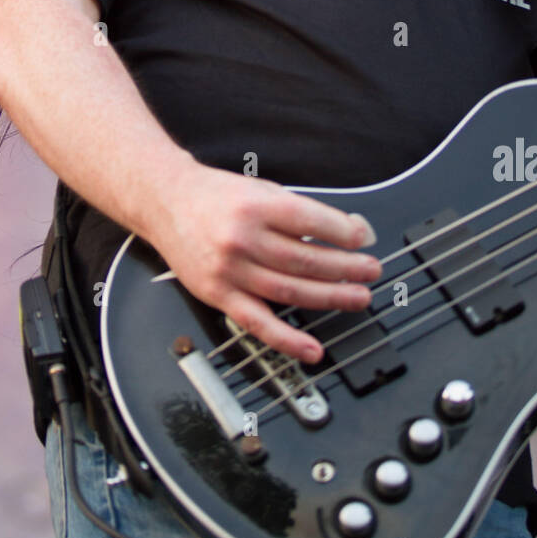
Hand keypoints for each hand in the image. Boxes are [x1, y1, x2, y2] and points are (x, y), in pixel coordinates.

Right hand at [145, 159, 382, 364]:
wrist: (165, 202)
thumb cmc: (216, 195)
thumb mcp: (260, 189)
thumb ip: (299, 211)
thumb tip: (346, 232)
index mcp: (256, 205)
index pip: (311, 221)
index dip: (343, 233)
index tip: (364, 239)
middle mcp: (242, 238)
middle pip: (305, 259)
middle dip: (346, 268)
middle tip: (371, 271)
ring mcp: (229, 270)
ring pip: (289, 291)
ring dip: (330, 298)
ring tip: (357, 298)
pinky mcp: (217, 294)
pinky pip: (257, 323)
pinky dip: (287, 339)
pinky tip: (312, 348)